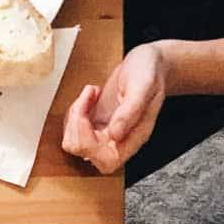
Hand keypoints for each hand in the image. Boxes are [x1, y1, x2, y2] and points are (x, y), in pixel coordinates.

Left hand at [62, 43, 167, 174]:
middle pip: (84, 153)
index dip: (90, 145)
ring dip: (74, 116)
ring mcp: (104, 133)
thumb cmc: (150, 72)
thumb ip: (130, 110)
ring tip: (91, 93)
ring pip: (74, 141)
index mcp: (134, 138)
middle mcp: (118, 140)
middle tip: (88, 97)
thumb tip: (115, 135)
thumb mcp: (144, 85)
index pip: (107, 161)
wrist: (148, 62)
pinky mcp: (94, 124)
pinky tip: (90, 95)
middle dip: (77, 125)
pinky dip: (75, 110)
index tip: (90, 117)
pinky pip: (73, 128)